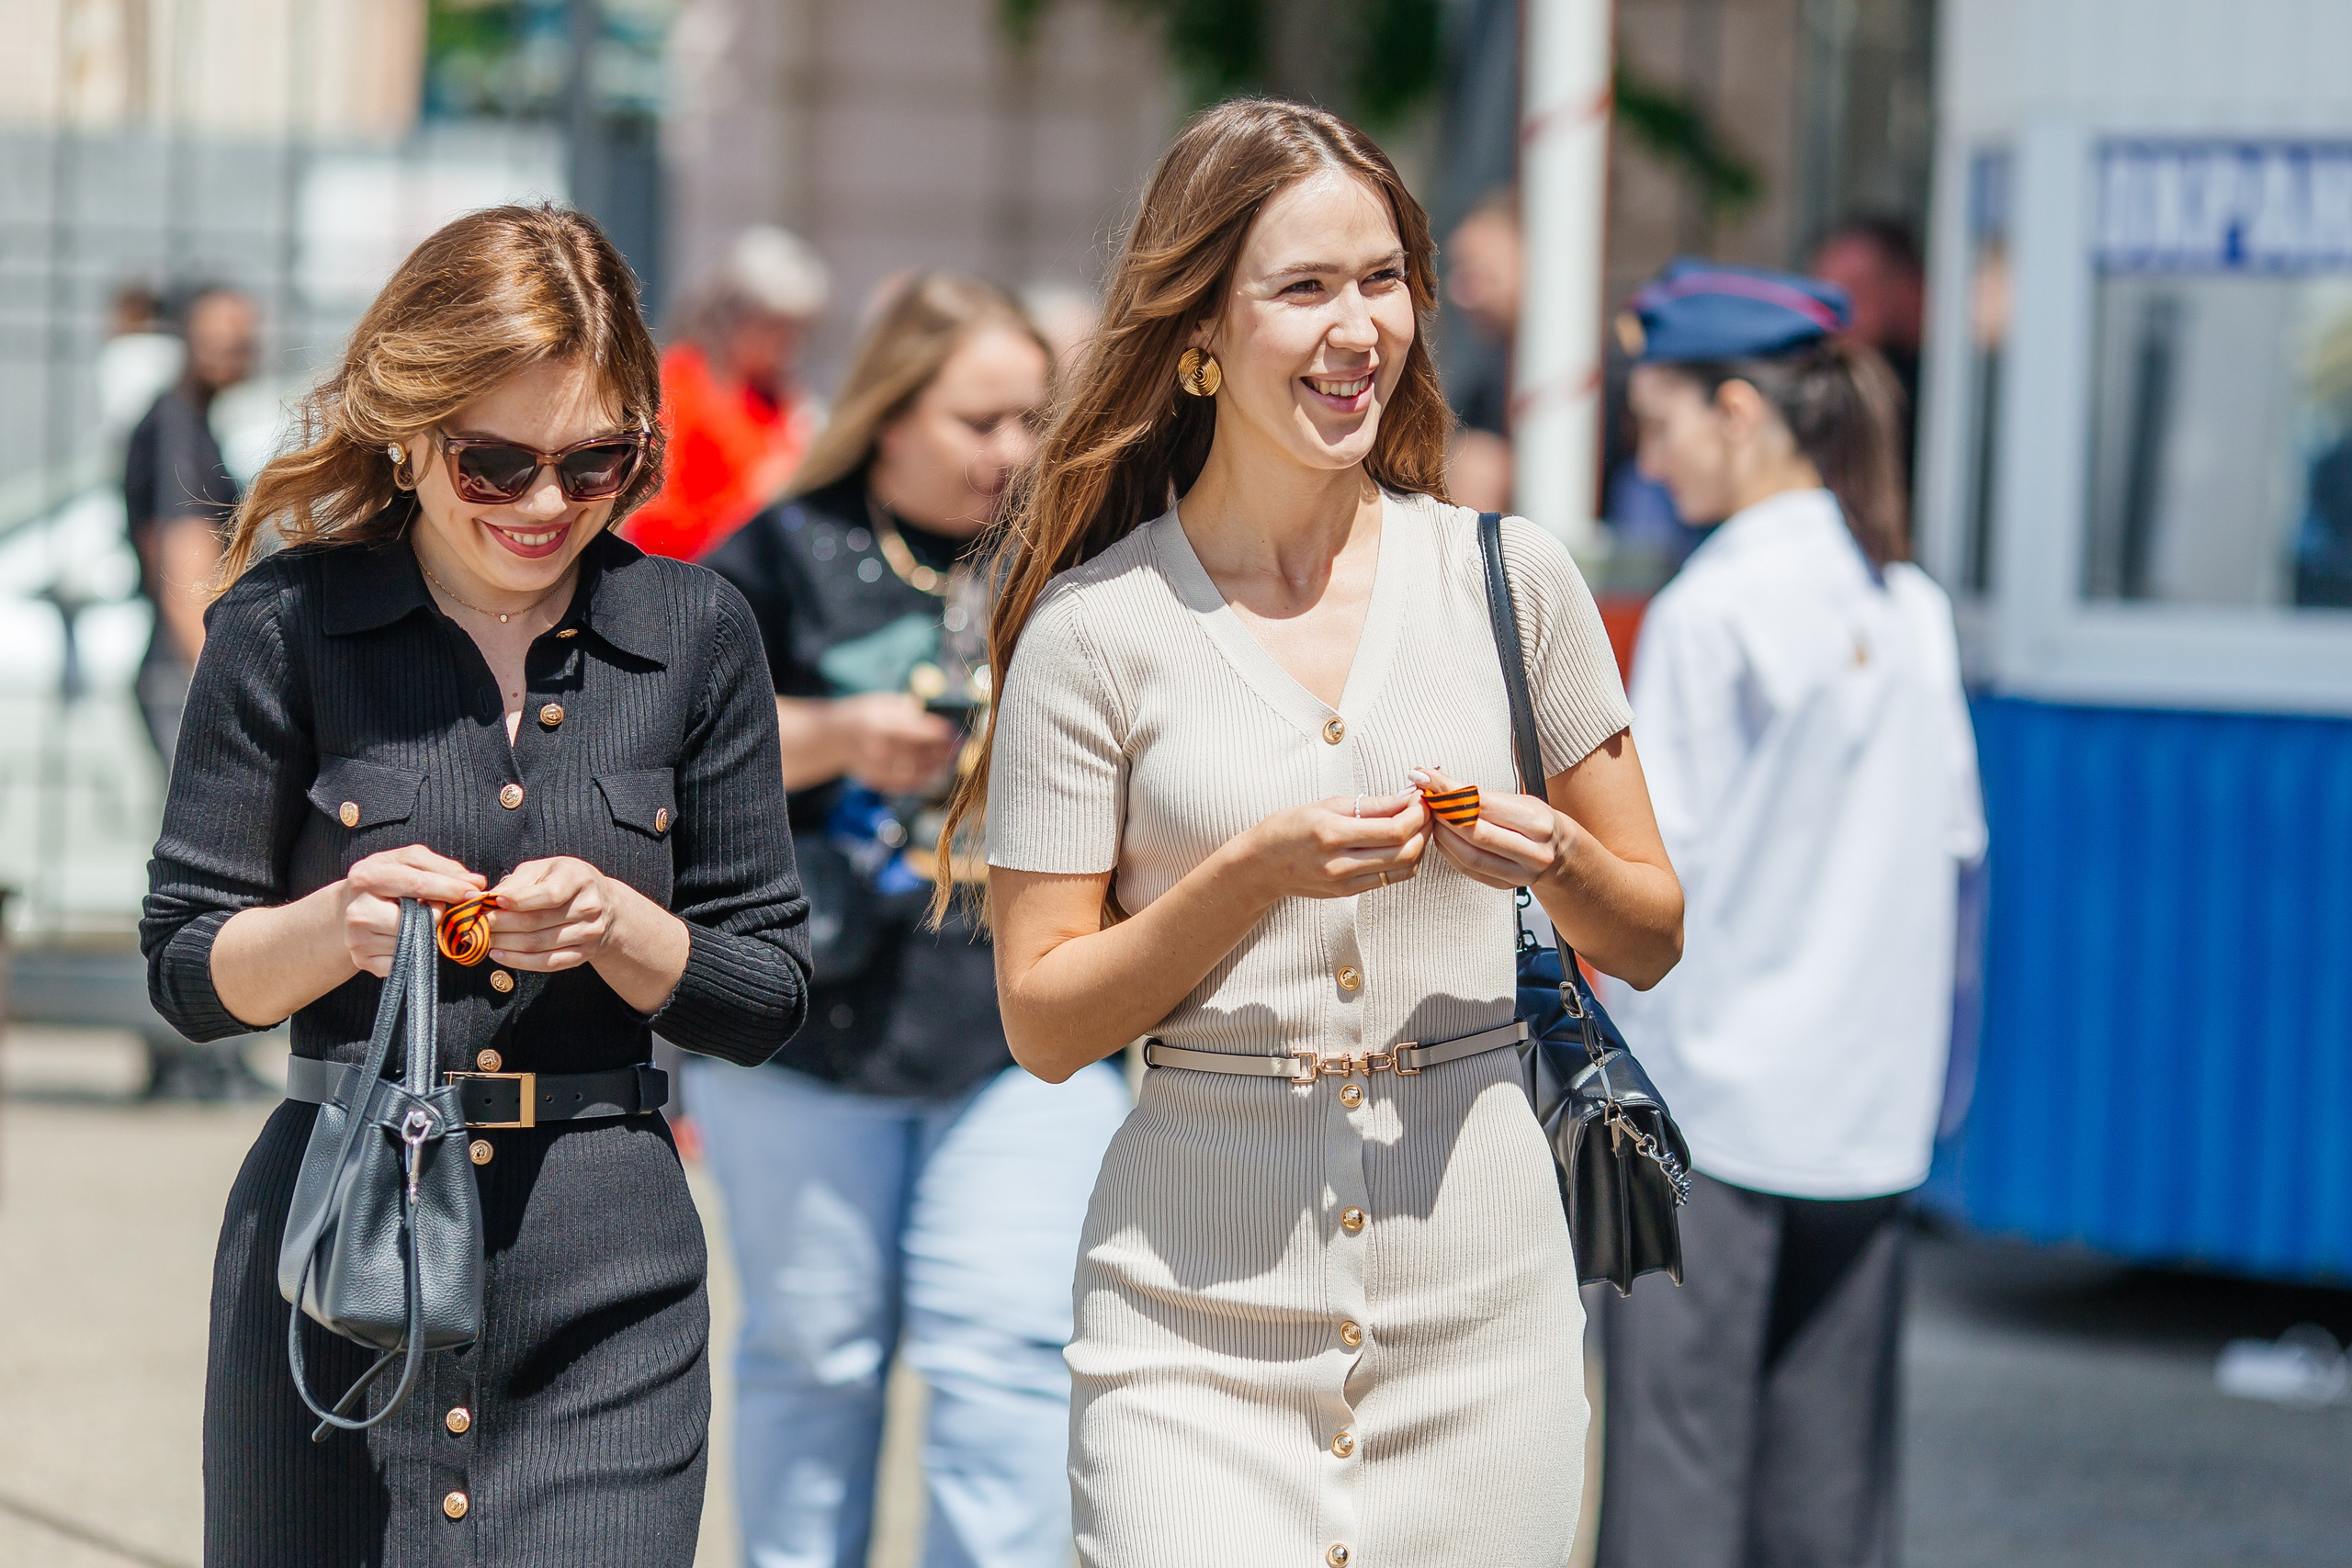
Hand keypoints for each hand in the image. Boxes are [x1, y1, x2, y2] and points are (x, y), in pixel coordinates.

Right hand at [338, 845, 486, 977]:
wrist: (347, 907)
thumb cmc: (385, 880)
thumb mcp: (408, 862)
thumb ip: (442, 867)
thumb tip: (475, 882)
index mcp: (367, 877)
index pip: (418, 884)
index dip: (451, 888)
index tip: (474, 893)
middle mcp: (358, 910)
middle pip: (419, 919)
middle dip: (438, 914)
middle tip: (436, 907)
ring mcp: (357, 939)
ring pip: (416, 942)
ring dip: (427, 933)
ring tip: (415, 920)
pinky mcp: (363, 961)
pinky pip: (407, 961)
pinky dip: (415, 951)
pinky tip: (406, 937)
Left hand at [482, 856, 628, 972]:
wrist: (605, 904)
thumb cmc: (564, 881)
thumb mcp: (544, 869)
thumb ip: (517, 882)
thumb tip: (487, 899)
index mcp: (579, 878)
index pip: (548, 895)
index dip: (517, 901)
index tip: (491, 903)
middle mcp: (589, 906)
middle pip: (537, 922)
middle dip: (501, 925)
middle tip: (478, 925)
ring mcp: (590, 933)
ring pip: (539, 945)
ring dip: (505, 944)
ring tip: (483, 939)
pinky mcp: (585, 953)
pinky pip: (548, 963)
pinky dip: (520, 961)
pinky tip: (499, 954)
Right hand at [833, 693, 960, 793]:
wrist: (832, 738)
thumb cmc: (862, 714)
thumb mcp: (881, 701)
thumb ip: (907, 709)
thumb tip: (932, 720)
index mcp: (877, 722)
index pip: (912, 729)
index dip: (935, 732)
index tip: (953, 731)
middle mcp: (875, 747)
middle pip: (916, 753)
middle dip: (941, 751)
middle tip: (959, 746)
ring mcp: (874, 767)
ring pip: (913, 772)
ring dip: (936, 767)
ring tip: (951, 760)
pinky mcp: (876, 780)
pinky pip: (904, 784)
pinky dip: (922, 780)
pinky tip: (935, 773)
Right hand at [1235, 791, 1428, 901]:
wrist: (1262, 865)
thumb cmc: (1290, 828)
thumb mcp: (1327, 805)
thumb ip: (1371, 804)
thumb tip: (1407, 796)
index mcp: (1332, 834)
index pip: (1394, 829)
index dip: (1417, 813)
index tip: (1421, 798)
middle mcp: (1341, 863)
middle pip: (1406, 851)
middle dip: (1424, 828)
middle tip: (1425, 810)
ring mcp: (1346, 883)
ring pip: (1405, 868)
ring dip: (1419, 846)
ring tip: (1416, 826)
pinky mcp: (1350, 893)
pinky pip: (1391, 879)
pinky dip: (1405, 861)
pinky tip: (1401, 844)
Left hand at [1412, 765, 1575, 890]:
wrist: (1561, 854)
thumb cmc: (1536, 821)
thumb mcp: (1519, 800)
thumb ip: (1480, 795)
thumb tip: (1434, 780)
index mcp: (1537, 822)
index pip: (1483, 804)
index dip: (1449, 791)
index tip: (1425, 777)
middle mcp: (1533, 851)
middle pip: (1474, 833)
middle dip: (1442, 813)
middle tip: (1425, 798)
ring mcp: (1521, 873)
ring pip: (1470, 855)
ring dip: (1443, 834)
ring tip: (1431, 817)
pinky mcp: (1507, 886)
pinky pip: (1470, 870)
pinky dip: (1450, 852)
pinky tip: (1442, 837)